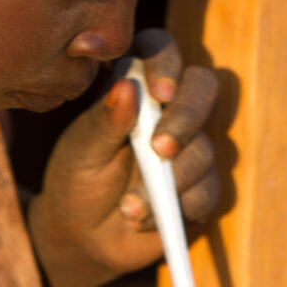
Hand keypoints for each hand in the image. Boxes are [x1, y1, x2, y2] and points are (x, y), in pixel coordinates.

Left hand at [28, 28, 218, 286]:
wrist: (83, 236)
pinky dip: (180, 207)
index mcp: (134, 85)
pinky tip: (144, 219)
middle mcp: (169, 110)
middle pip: (203, 87)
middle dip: (187, 117)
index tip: (160, 92)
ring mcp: (192, 147)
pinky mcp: (204, 187)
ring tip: (129, 207)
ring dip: (171, 179)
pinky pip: (210, 192)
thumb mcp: (79, 152)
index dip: (167, 63)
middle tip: (161, 149)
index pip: (160, 50)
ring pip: (205, 149)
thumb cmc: (76, 180)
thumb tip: (128, 86)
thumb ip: (103, 121)